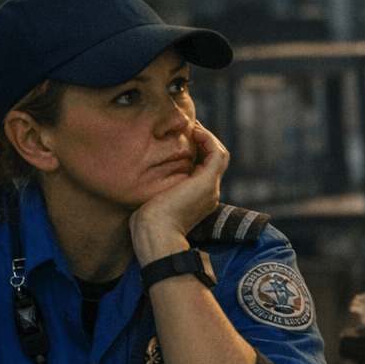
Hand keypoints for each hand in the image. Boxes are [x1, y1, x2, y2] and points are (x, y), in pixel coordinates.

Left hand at [130, 121, 229, 263]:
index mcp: (198, 199)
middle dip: (205, 142)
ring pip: (220, 155)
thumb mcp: (152, 200)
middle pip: (215, 160)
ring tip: (193, 127)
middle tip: (190, 128)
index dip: (198, 152)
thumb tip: (144, 175)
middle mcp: (209, 193)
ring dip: (208, 138)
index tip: (183, 138)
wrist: (154, 236)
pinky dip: (208, 140)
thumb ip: (157, 187)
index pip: (205, 169)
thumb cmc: (146, 225)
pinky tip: (195, 132)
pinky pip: (217, 154)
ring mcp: (210, 188)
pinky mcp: (206, 183)